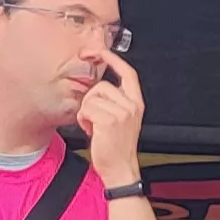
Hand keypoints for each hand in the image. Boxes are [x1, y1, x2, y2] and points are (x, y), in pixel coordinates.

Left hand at [79, 46, 145, 174]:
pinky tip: (92, 131)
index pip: (127, 73)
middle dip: (91, 100)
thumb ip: (113, 101)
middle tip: (95, 119)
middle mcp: (131, 105)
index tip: (99, 51)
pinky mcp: (109, 120)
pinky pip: (86, 109)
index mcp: (136, 103)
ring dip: (86, 112)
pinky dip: (83, 120)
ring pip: (91, 97)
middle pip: (101, 86)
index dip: (113, 59)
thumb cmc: (116, 147)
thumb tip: (95, 87)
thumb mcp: (120, 120)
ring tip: (94, 126)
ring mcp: (121, 112)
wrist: (120, 169)